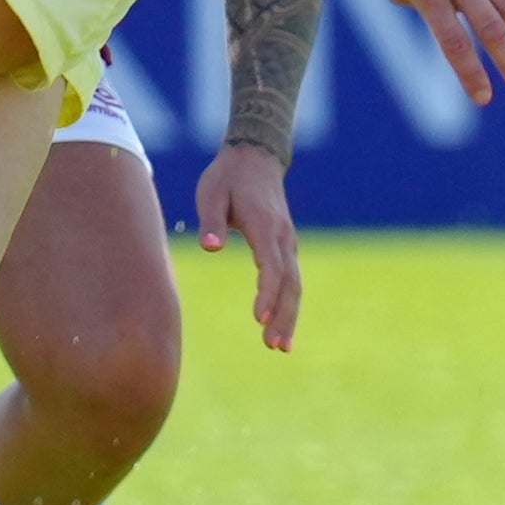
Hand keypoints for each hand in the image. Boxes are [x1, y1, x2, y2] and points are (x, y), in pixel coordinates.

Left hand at [191, 142, 301, 350]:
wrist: (256, 158)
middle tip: (273, 346)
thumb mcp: (210, 193)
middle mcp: (283, 237)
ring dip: (289, 316)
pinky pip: (292, 280)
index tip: (258, 318)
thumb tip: (210, 247)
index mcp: (265, 226)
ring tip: (280, 347)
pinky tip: (281, 327)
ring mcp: (288, 243)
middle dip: (283, 316)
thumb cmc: (227, 177)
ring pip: (295, 286)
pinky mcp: (286, 247)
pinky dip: (289, 305)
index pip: (270, 266)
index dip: (266, 294)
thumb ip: (210, 220)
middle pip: (289, 283)